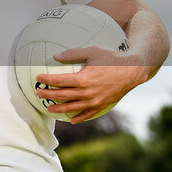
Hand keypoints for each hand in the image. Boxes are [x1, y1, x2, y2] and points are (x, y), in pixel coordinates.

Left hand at [35, 46, 151, 123]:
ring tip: (49, 109)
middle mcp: (87, 92)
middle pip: (62, 95)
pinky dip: (79, 118)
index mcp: (83, 79)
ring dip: (59, 109)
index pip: (59, 81)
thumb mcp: (92, 51)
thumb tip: (56, 55)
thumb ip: (73, 54)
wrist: (133, 70)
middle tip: (38, 94)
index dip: (46, 80)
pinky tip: (72, 120)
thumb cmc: (112, 58)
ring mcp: (95, 101)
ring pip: (73, 107)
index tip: (38, 78)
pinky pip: (88, 114)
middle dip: (48, 95)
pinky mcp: (102, 105)